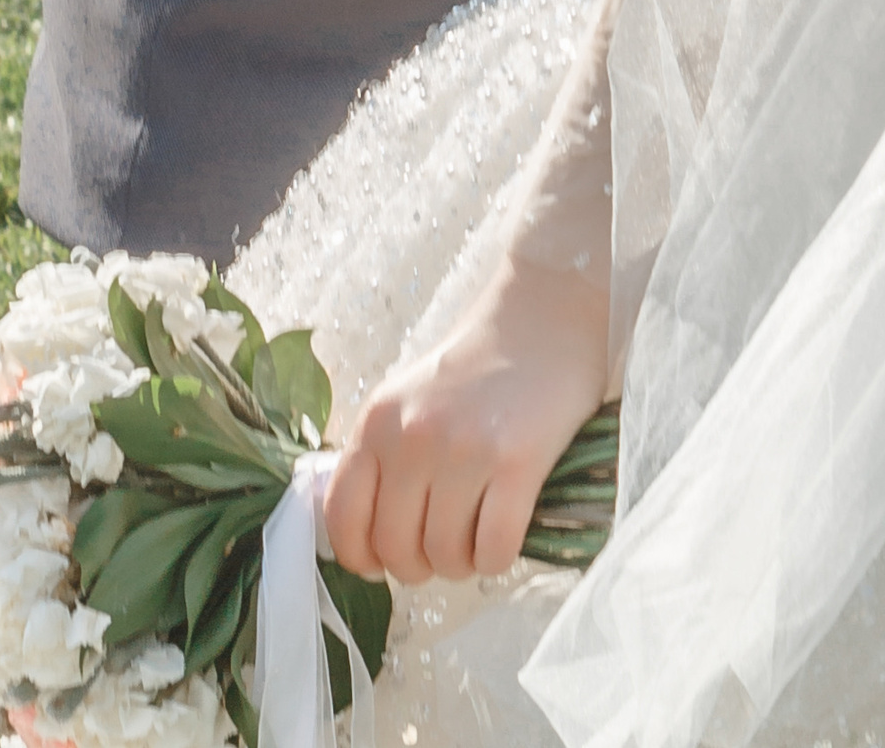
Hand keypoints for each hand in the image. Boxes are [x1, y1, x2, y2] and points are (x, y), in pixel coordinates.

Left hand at [323, 256, 608, 587]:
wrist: (541, 319)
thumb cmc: (475, 369)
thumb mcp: (407, 400)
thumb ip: (384, 459)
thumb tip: (370, 541)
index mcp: (377, 421)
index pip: (342, 514)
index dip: (359, 556)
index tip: (380, 564)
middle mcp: (413, 437)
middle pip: (396, 549)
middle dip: (419, 566)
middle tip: (442, 547)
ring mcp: (466, 450)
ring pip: (446, 557)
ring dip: (462, 564)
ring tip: (477, 534)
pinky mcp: (519, 464)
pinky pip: (495, 551)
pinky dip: (497, 559)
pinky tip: (504, 534)